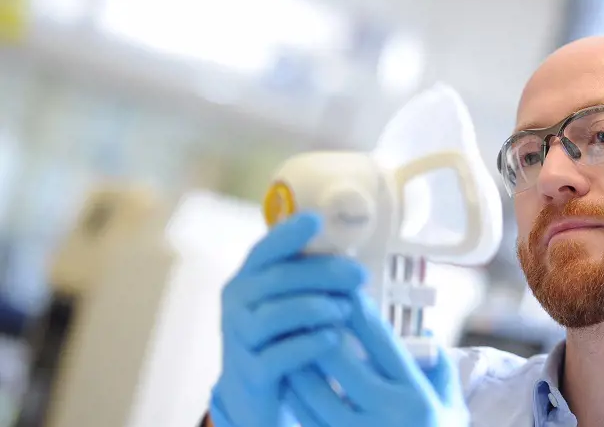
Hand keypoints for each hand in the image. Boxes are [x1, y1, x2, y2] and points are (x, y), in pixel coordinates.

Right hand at [210, 213, 366, 426]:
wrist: (254, 392)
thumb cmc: (280, 337)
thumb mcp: (285, 301)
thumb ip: (304, 278)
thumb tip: (348, 255)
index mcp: (246, 280)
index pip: (264, 250)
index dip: (289, 234)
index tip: (317, 219)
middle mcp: (236, 305)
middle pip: (278, 279)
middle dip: (324, 273)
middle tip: (360, 275)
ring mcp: (239, 340)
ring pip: (276, 315)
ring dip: (318, 307)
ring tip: (347, 309)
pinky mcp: (251, 373)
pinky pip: (280, 354)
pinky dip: (309, 343)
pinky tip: (333, 337)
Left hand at [281, 291, 468, 426]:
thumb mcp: (452, 405)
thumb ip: (437, 367)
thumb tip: (421, 332)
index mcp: (416, 398)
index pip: (382, 343)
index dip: (360, 312)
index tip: (347, 289)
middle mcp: (387, 418)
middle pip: (341, 362)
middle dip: (321, 329)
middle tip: (307, 304)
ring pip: (312, 394)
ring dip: (298, 362)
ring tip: (288, 337)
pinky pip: (307, 424)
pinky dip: (294, 400)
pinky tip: (288, 380)